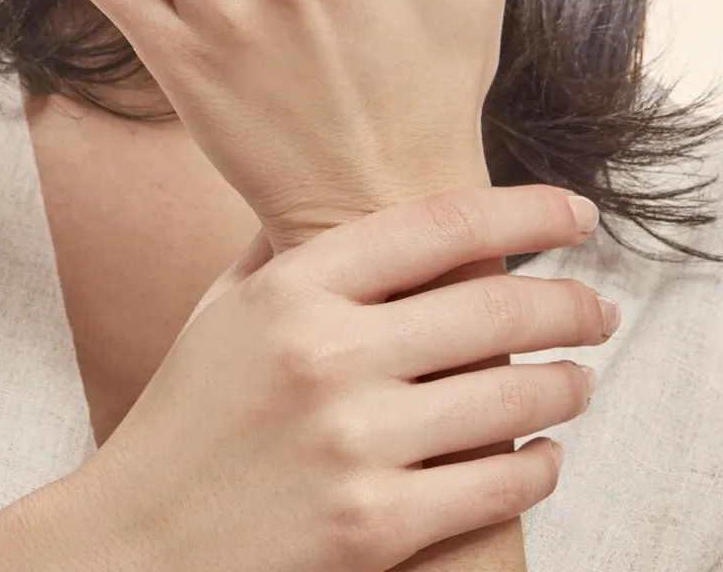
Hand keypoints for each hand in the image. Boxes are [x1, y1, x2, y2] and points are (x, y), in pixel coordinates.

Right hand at [62, 184, 611, 571]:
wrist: (139, 538)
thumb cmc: (187, 413)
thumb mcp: (221, 309)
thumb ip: (283, 248)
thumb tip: (340, 200)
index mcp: (292, 288)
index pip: (440, 225)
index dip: (528, 211)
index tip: (576, 215)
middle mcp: (326, 354)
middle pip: (495, 305)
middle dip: (571, 303)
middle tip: (598, 309)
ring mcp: (353, 444)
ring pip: (513, 395)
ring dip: (566, 384)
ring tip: (578, 377)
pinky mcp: (373, 527)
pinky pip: (498, 485)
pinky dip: (539, 467)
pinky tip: (542, 455)